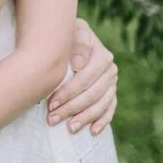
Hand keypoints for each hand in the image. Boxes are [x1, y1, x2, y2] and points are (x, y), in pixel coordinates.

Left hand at [48, 17, 118, 134]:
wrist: (72, 36)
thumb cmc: (66, 35)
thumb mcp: (71, 32)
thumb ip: (77, 44)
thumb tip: (79, 65)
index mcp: (102, 55)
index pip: (84, 79)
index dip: (67, 93)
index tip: (50, 103)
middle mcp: (111, 69)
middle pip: (92, 95)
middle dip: (71, 108)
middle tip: (52, 119)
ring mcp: (112, 82)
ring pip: (100, 104)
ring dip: (84, 118)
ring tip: (68, 128)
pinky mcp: (112, 92)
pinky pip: (110, 109)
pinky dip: (102, 121)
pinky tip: (92, 131)